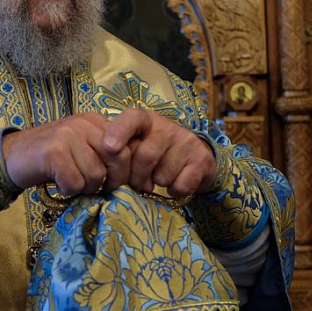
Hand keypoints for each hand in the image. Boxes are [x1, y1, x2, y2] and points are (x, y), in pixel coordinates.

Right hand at [2, 113, 131, 195]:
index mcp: (94, 121)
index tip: (114, 184)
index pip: (127, 148)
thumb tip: (136, 179)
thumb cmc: (51, 158)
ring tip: (69, 181)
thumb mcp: (82, 148)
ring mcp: (68, 135)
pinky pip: (75, 183)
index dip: (125, 172)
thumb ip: (105, 155)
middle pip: (117, 160)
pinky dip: (67, 190)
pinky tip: (57, 183)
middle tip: (93, 188)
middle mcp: (83, 123)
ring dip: (83, 187)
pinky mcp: (54, 152)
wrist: (11, 156)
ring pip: (96, 175)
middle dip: (109, 182)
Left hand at [102, 109, 217, 197]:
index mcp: (145, 121)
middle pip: (145, 155)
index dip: (119, 132)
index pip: (132, 118)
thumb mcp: (137, 146)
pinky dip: (174, 192)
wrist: (195, 159)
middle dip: (137, 177)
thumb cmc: (156, 153)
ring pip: (162, 175)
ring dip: (156, 184)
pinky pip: (181, 185)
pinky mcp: (201, 159)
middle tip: (136, 184)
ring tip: (158, 179)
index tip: (109, 148)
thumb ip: (123, 155)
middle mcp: (167, 127)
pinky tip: (174, 185)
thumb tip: (111, 177)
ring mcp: (186, 141)